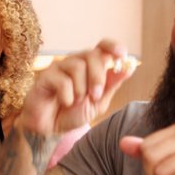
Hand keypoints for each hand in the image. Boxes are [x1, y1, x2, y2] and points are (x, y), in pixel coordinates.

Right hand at [20, 40, 139, 135]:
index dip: (113, 46)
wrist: (51, 128)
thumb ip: (112, 85)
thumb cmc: (73, 113)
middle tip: (96, 95)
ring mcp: (59, 68)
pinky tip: (65, 102)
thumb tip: (129, 67)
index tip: (121, 55)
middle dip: (98, 76)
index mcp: (90, 66)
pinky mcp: (45, 77)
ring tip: (77, 101)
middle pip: (92, 54)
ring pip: (77, 66)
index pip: (102, 46)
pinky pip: (62, 81)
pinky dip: (67, 96)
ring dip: (82, 88)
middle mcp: (75, 62)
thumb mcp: (99, 102)